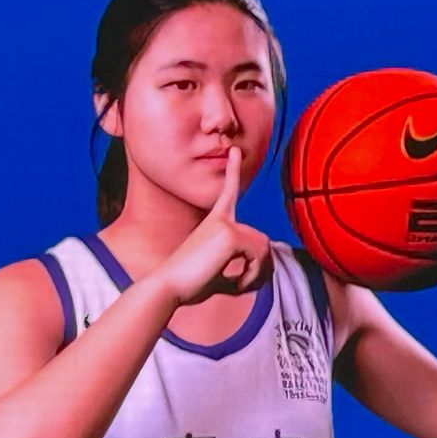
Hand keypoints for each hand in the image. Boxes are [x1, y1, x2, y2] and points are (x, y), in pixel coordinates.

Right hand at [152, 148, 271, 306]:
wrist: (168, 287)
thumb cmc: (190, 283)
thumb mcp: (220, 272)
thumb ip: (242, 265)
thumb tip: (268, 265)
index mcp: (214, 222)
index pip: (228, 193)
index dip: (232, 172)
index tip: (235, 150)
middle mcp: (220, 218)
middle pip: (262, 240)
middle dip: (259, 267)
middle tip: (241, 286)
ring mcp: (224, 224)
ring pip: (263, 249)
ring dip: (255, 273)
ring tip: (234, 285)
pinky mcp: (229, 235)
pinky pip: (258, 256)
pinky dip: (252, 276)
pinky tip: (233, 284)